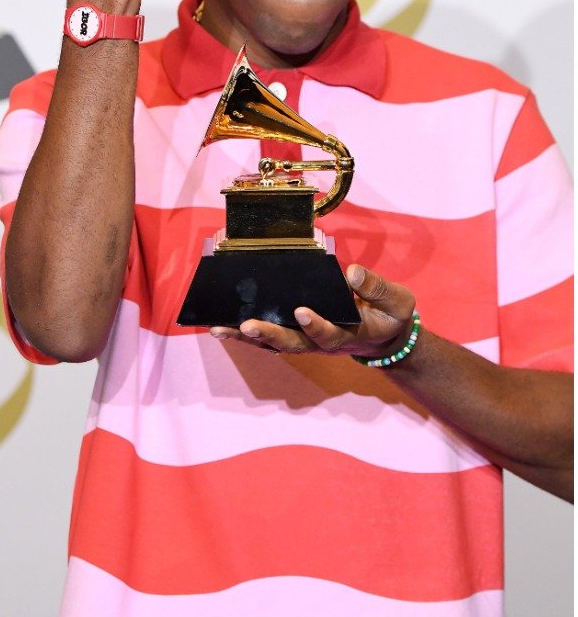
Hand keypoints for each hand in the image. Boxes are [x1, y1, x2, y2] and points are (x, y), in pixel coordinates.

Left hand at [210, 264, 416, 359]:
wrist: (384, 335)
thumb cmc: (388, 314)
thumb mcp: (397, 301)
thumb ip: (377, 288)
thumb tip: (352, 272)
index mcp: (348, 334)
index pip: (329, 334)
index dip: (315, 325)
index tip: (302, 311)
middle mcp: (322, 342)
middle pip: (293, 344)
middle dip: (269, 335)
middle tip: (246, 325)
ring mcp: (306, 341)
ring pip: (273, 344)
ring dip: (246, 337)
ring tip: (219, 329)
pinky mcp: (294, 335)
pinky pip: (267, 338)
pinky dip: (244, 334)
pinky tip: (221, 327)